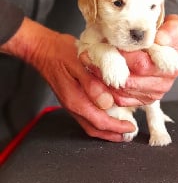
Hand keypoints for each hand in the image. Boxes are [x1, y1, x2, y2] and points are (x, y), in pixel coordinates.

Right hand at [0, 17, 134, 141]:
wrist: (42, 48)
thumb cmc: (60, 52)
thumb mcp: (78, 63)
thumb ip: (91, 84)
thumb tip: (106, 102)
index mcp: (75, 99)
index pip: (100, 121)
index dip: (117, 127)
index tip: (131, 128)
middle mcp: (72, 105)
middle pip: (95, 128)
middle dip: (113, 134)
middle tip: (128, 134)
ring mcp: (70, 103)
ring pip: (90, 125)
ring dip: (106, 130)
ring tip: (120, 130)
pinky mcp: (70, 98)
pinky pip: (86, 117)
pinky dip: (98, 121)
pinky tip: (107, 115)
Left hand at [80, 14, 177, 106]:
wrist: (171, 49)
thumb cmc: (169, 37)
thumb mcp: (175, 26)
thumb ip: (172, 30)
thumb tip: (162, 39)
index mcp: (170, 67)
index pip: (141, 65)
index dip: (122, 56)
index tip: (105, 44)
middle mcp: (162, 85)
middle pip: (128, 80)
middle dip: (107, 67)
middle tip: (89, 53)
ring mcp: (150, 95)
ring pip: (121, 92)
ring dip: (101, 78)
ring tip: (88, 61)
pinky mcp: (140, 100)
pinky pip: (119, 99)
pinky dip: (105, 89)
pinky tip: (95, 74)